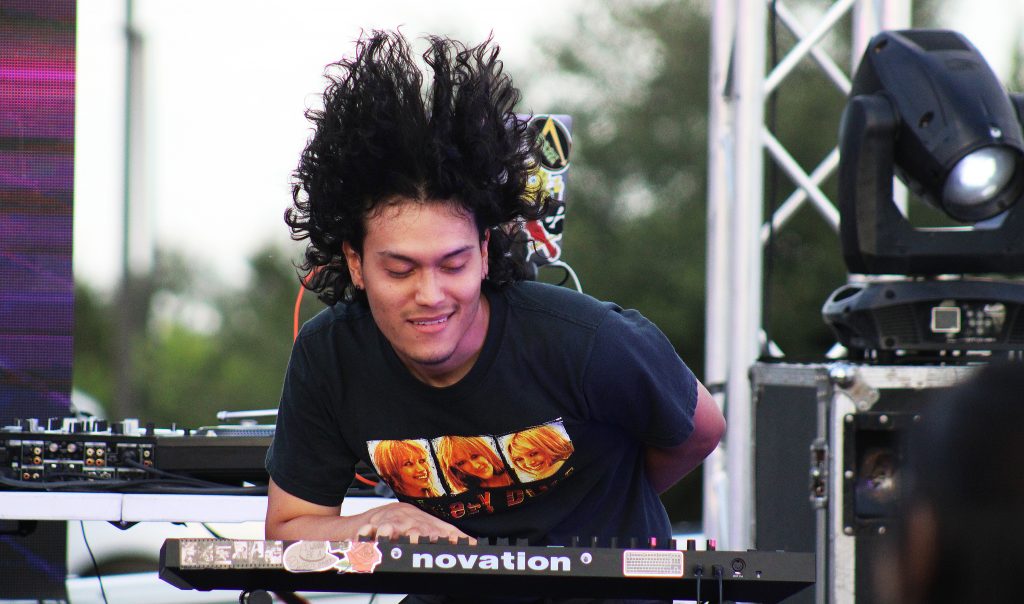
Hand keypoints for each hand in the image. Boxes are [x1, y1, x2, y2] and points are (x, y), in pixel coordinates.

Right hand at [354, 502, 474, 543]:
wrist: (382, 515)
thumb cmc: (409, 524)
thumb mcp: (432, 527)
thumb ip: (451, 535)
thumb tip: (474, 543)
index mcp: (424, 524)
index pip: (435, 530)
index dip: (442, 536)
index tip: (446, 541)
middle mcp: (408, 523)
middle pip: (412, 528)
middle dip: (415, 534)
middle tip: (416, 538)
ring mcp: (389, 524)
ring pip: (389, 526)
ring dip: (388, 530)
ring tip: (386, 534)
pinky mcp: (371, 527)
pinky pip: (365, 530)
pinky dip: (364, 532)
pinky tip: (363, 534)